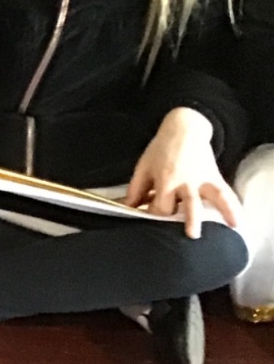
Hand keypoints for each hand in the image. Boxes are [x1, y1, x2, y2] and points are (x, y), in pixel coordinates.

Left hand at [125, 107, 239, 238]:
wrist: (184, 129)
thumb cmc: (160, 150)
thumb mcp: (144, 167)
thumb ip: (136, 190)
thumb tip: (127, 208)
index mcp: (165, 179)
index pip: (161, 205)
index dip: (155, 214)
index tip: (152, 218)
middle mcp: (185, 182)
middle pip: (187, 204)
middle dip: (187, 219)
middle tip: (190, 235)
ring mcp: (202, 179)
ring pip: (211, 197)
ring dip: (217, 212)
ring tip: (224, 227)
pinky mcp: (214, 177)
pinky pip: (225, 192)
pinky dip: (232, 206)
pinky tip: (237, 220)